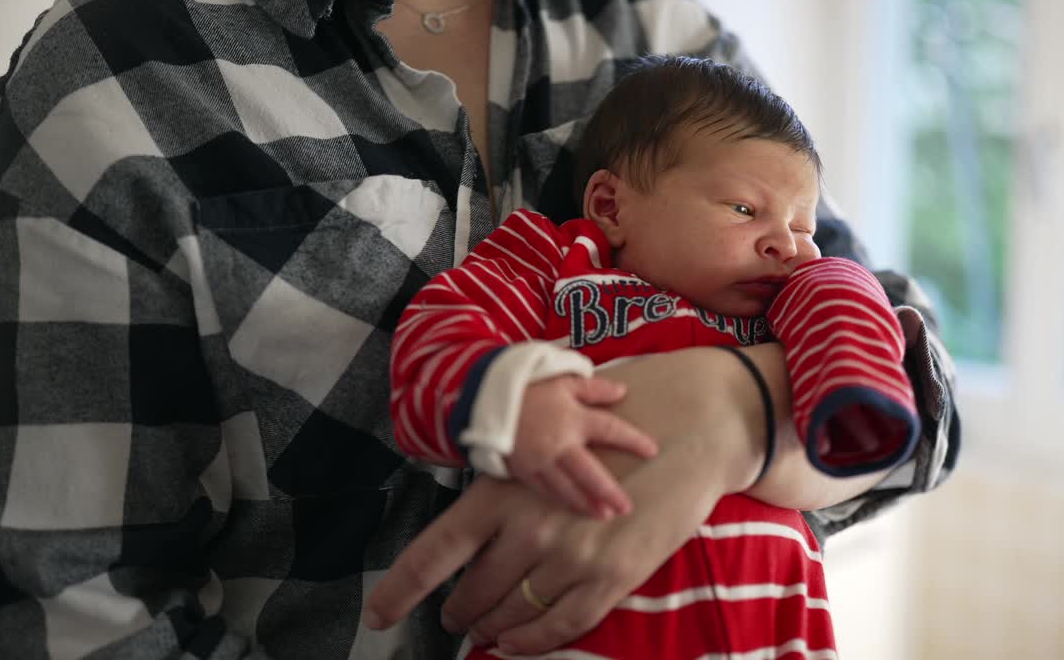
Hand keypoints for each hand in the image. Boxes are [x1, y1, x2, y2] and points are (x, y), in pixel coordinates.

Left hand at [364, 348, 763, 653]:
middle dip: (460, 612)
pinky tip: (518, 644)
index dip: (400, 589)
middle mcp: (528, 528)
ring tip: (487, 631)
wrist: (686, 426)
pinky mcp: (611, 575)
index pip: (435, 550)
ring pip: (513, 614)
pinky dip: (533, 642)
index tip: (377, 615)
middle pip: (473, 592)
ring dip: (494, 629)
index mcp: (503, 492)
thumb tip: (476, 535)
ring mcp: (570, 555)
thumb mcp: (543, 452)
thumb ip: (508, 495)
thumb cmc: (610, 431)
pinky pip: (560, 625)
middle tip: (456, 618)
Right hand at [508, 375, 657, 517]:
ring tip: (603, 515)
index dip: (632, 440)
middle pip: (590, 473)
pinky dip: (561, 501)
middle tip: (625, 508)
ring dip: (586, 503)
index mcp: (574, 418)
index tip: (652, 451)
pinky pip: (545, 490)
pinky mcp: (523, 471)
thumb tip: (622, 392)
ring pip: (567, 488)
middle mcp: (560, 444)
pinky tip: (573, 508)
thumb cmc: (527, 386)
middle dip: (608, 492)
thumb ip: (594, 388)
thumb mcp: (562, 379)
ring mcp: (540, 461)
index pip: (610, 430)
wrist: (483, 398)